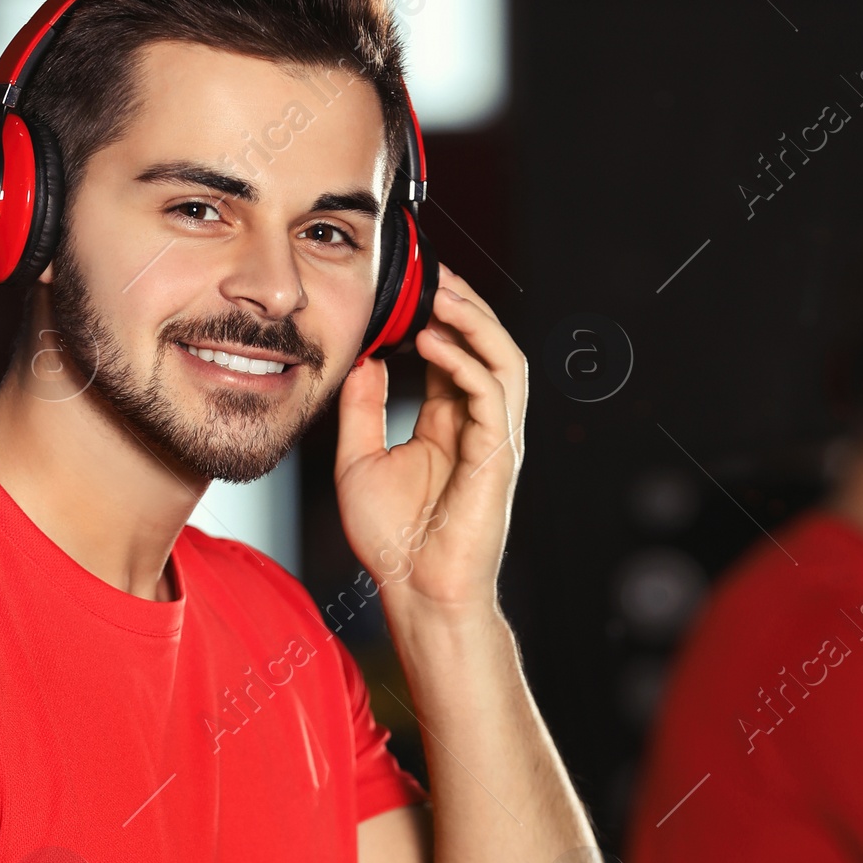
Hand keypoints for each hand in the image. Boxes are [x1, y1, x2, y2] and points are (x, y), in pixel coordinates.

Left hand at [333, 268, 525, 617]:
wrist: (416, 591)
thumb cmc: (393, 541)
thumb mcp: (358, 460)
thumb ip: (363, 408)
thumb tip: (363, 360)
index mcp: (450, 424)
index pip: (456, 352)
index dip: (440, 315)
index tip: (411, 286)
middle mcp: (478, 426)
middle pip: (487, 345)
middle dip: (464, 304)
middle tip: (432, 272)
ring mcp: (493, 438)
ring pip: (504, 359)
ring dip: (474, 321)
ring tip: (441, 294)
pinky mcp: (498, 455)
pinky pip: (492, 393)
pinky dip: (467, 361)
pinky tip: (433, 343)